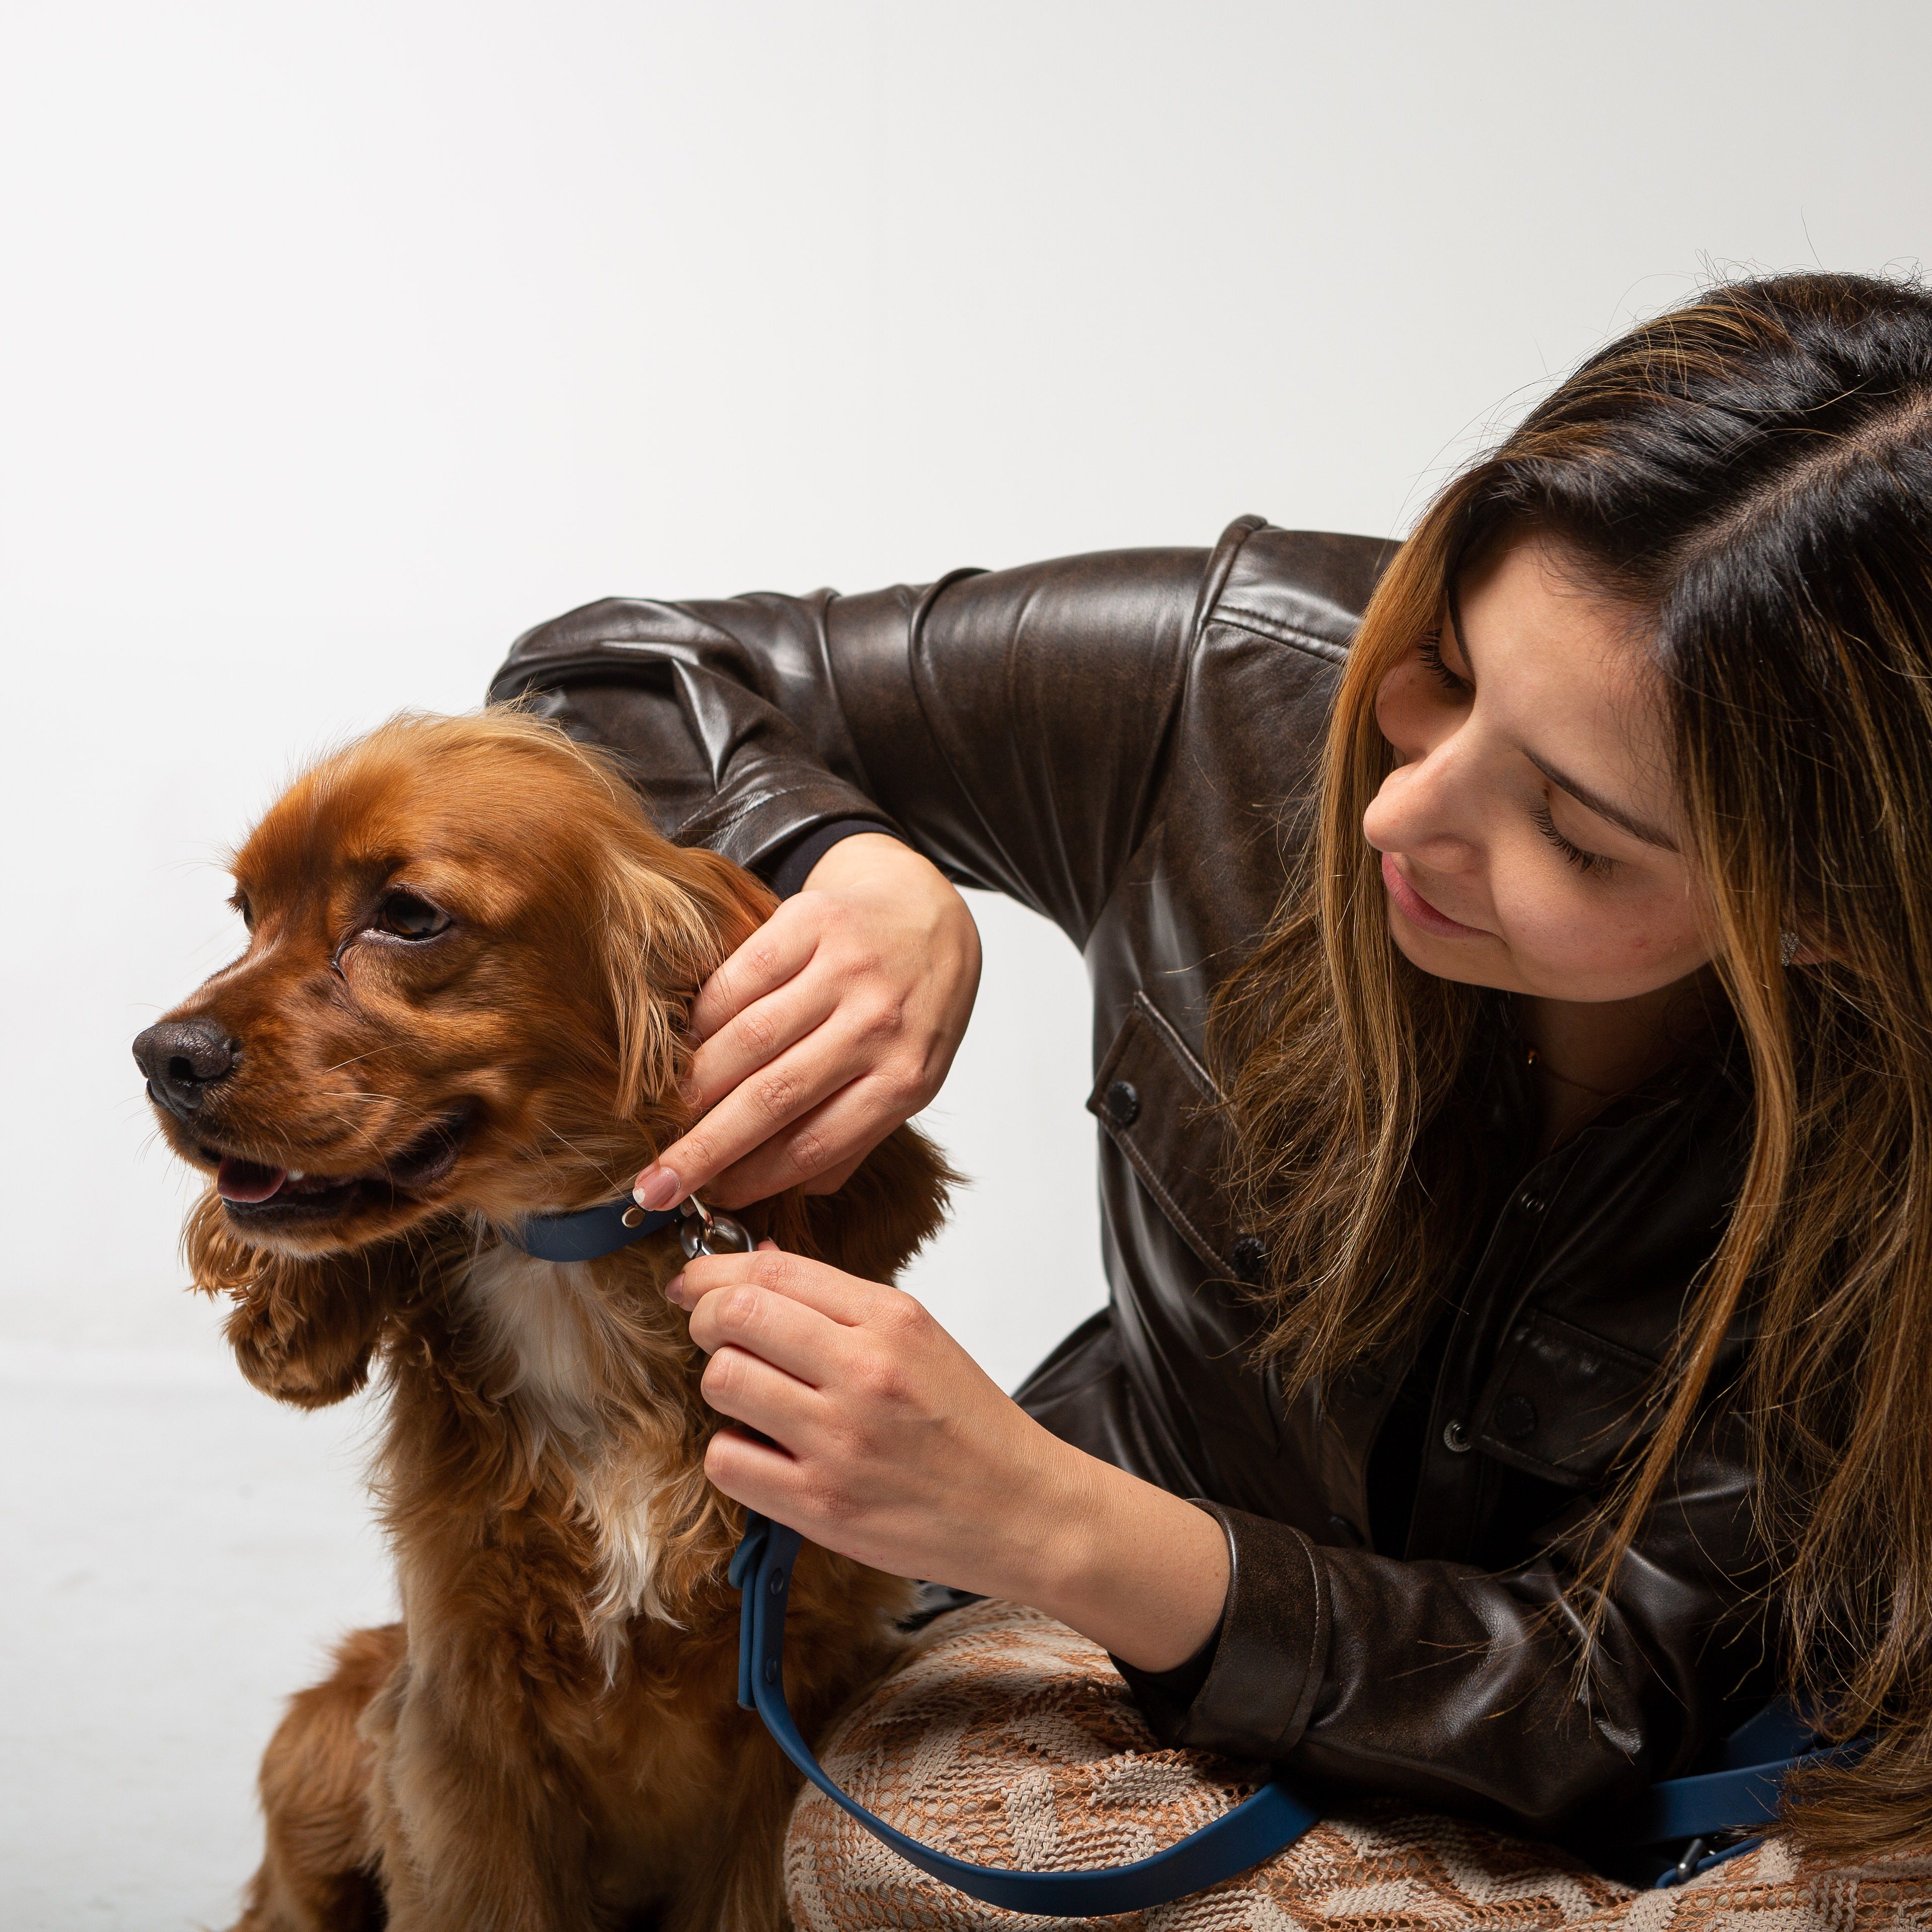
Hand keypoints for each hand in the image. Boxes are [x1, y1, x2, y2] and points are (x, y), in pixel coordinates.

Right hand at [633, 834, 979, 1211]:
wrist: (930, 916)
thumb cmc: (913, 1008)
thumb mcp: (908, 1080)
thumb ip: (854, 1135)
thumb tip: (781, 1186)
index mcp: (906, 1078)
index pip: (815, 1143)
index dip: (752, 1178)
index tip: (709, 1198)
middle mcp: (878, 1023)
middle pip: (773, 1097)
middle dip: (704, 1148)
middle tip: (656, 1184)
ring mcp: (846, 968)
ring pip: (749, 1039)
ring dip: (696, 1085)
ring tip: (666, 1117)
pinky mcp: (812, 922)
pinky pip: (739, 979)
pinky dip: (703, 1019)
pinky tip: (687, 1047)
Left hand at [670, 1243, 1229, 1670]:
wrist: (1023, 1510)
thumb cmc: (969, 1425)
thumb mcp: (919, 1338)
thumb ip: (838, 1303)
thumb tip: (753, 1263)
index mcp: (891, 1318)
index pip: (771, 1270)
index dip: (713, 1272)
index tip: (695, 1284)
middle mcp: (864, 1370)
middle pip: (732, 1316)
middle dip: (707, 1322)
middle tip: (717, 1339)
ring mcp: (839, 1439)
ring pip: (721, 1383)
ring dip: (724, 1389)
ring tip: (757, 1402)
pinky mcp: (820, 1504)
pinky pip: (727, 1460)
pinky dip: (734, 1454)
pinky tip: (768, 1454)